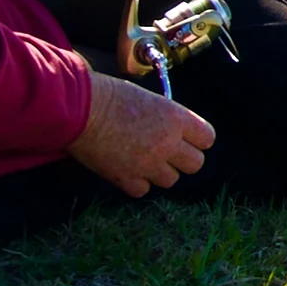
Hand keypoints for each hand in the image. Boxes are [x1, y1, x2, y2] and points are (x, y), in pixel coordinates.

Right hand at [68, 72, 215, 196]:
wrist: (79, 108)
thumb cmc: (109, 96)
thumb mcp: (149, 99)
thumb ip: (167, 118)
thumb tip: (175, 133)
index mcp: (175, 118)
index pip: (207, 138)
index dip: (197, 139)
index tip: (187, 139)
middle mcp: (168, 143)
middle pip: (195, 164)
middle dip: (182, 159)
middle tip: (166, 151)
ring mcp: (149, 163)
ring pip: (171, 180)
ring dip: (159, 171)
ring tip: (142, 157)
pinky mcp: (128, 179)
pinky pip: (144, 190)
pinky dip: (136, 182)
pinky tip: (126, 166)